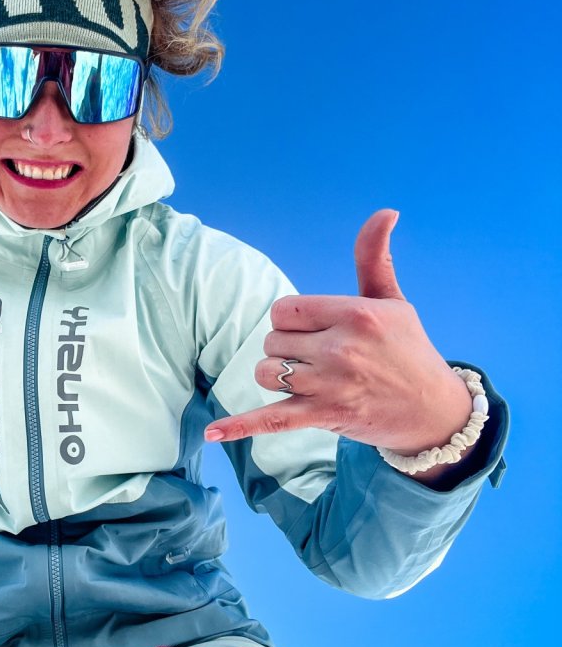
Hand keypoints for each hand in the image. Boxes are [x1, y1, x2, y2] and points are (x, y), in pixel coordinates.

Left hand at [204, 210, 471, 456]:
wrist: (434, 411)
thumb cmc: (408, 350)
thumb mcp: (392, 301)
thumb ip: (373, 257)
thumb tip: (385, 212)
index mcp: (355, 314)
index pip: (284, 310)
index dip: (291, 322)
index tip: (315, 331)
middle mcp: (341, 348)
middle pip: (272, 340)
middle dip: (287, 349)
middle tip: (323, 360)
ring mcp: (330, 384)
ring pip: (267, 372)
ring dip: (278, 377)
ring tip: (309, 381)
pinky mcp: (323, 415)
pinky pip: (271, 419)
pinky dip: (239, 426)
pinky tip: (212, 434)